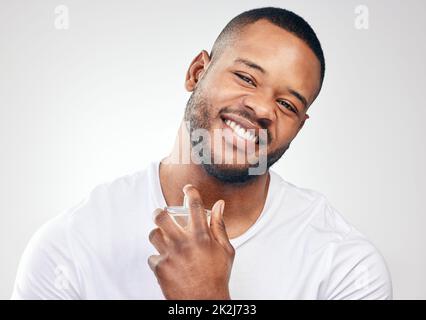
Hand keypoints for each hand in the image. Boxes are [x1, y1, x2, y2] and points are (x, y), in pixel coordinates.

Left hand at [148, 184, 234, 299]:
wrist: (204, 301)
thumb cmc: (217, 277)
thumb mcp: (226, 250)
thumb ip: (220, 226)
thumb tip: (220, 205)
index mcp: (202, 236)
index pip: (195, 206)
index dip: (190, 192)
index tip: (188, 189)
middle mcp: (184, 243)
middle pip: (161, 216)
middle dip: (159, 212)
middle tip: (160, 213)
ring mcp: (170, 255)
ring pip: (153, 234)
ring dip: (157, 235)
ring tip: (163, 239)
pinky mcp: (160, 268)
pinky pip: (152, 257)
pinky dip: (158, 259)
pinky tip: (167, 263)